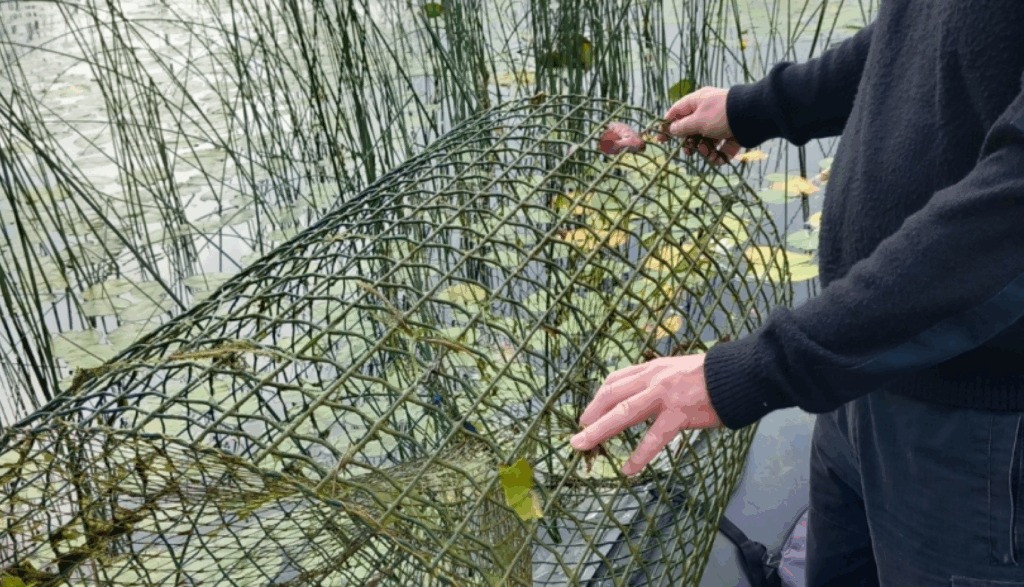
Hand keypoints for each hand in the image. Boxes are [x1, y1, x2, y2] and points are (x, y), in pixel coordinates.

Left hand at [569, 353, 723, 475]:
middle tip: (577, 434)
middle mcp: (653, 378)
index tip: (589, 413)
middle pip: (611, 395)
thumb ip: (660, 380)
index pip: (615, 380)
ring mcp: (664, 395)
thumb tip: (646, 394)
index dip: (598, 398)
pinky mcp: (679, 414)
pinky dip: (639, 455)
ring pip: (623, 414)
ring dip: (599, 431)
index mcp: (653, 368)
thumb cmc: (713, 376)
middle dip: (591, 415)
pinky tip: (629, 469)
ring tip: (583, 446)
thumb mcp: (678, 369)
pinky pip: (654, 438)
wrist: (739, 374)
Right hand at [659, 86, 741, 166]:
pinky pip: (721, 147)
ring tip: (707, 152)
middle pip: (692, 129)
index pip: (677, 112)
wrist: (752, 117)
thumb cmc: (721, 114)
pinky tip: (718, 158)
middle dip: (690, 143)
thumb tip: (672, 129)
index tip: (661, 140)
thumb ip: (683, 127)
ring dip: (704, 150)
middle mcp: (709, 111)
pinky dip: (719, 155)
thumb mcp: (697, 121)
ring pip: (706, 140)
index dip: (668, 125)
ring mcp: (721, 124)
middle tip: (688, 151)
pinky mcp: (732, 135)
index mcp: (698, 101)